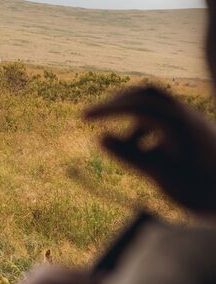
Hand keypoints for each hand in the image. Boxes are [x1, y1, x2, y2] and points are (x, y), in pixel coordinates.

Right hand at [85, 86, 215, 212]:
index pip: (136, 105)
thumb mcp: (161, 174)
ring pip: (156, 106)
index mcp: (178, 123)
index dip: (107, 109)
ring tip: (120, 144)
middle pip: (147, 94)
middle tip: (94, 116)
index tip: (82, 118)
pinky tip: (142, 151)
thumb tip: (99, 139)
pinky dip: (145, 128)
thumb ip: (130, 156)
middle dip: (118, 102)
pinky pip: (164, 120)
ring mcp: (192, 123)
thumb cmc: (202, 190)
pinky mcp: (195, 133)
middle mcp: (186, 117)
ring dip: (132, 117)